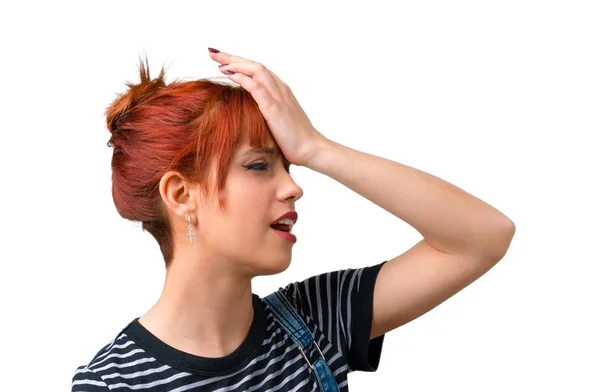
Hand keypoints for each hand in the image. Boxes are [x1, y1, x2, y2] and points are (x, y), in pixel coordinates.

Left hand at [207, 48, 327, 166]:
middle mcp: (280, 89)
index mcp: (281, 92)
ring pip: (255, 70)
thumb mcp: (279, 123)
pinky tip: (229, 74)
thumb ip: (267, 115)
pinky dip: (242, 77)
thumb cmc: (295, 141)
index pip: (259, 71)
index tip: (223, 62)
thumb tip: (252, 117)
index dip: (240, 64)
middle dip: (233, 57)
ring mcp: (278, 97)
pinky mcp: (274, 107)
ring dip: (235, 63)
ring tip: (217, 60)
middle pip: (254, 65)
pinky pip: (256, 87)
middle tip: (213, 52)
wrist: (311, 149)